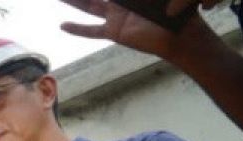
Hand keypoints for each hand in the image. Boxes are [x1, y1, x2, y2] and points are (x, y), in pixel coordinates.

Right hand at [58, 0, 214, 58]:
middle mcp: (120, 1)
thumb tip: (121, 0)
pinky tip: (63, 25)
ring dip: (73, 1)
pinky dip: (78, 29)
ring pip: (88, 6)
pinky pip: (92, 31)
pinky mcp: (113, 32)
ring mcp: (115, 16)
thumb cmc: (175, 9)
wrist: (180, 34)